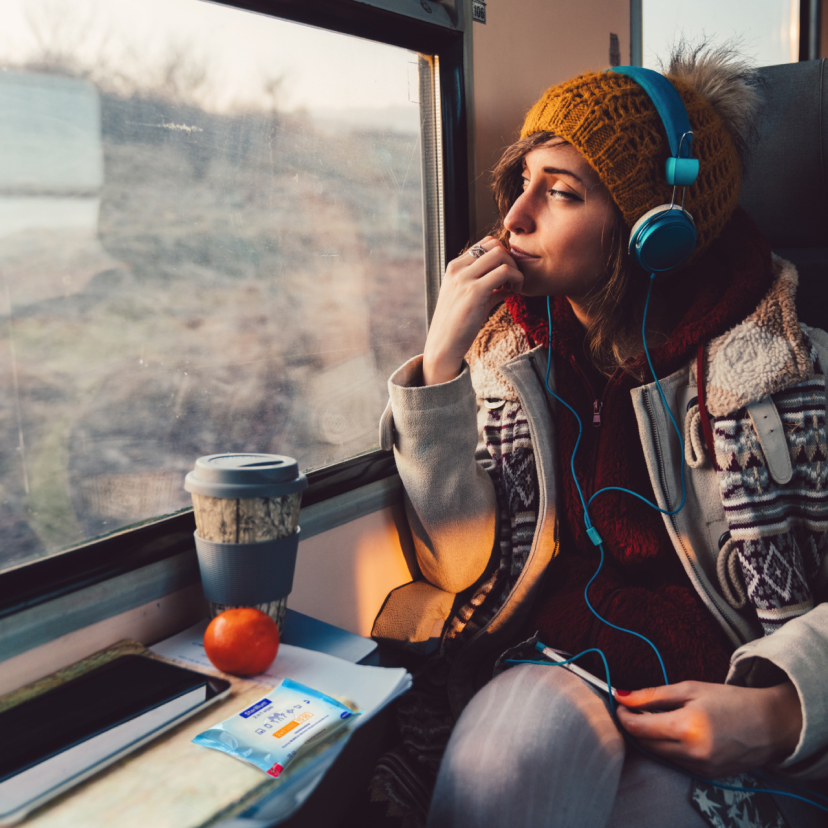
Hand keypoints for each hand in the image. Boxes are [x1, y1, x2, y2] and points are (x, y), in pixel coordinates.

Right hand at [422, 237, 522, 384]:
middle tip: (513, 279)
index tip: (506, 274)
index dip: (501, 255)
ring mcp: (465, 278)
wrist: (443, 345)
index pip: (484, 244)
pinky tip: (515, 292)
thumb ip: (487, 289)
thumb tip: (508, 286)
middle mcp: (458, 269)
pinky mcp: (475, 292)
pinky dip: (516, 279)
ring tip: (515, 286)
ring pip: (500, 254)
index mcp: (454, 267)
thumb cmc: (457, 326)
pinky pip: (505, 272)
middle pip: (494, 244)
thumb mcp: (470, 300)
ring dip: (515, 268)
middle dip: (510, 258)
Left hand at [614, 680, 801, 776]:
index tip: (620, 705)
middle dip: (635, 727)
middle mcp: (693, 753)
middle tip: (634, 710)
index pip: (640, 728)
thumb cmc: (730, 701)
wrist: (770, 724)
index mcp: (687, 727)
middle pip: (647, 744)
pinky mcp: (708, 775)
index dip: (624, 716)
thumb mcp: (690, 689)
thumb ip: (653, 695)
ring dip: (651, 739)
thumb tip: (621, 695)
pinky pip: (677, 763)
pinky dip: (669, 748)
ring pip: (660, 755)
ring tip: (655, 719)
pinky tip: (675, 733)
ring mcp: (701, 768)